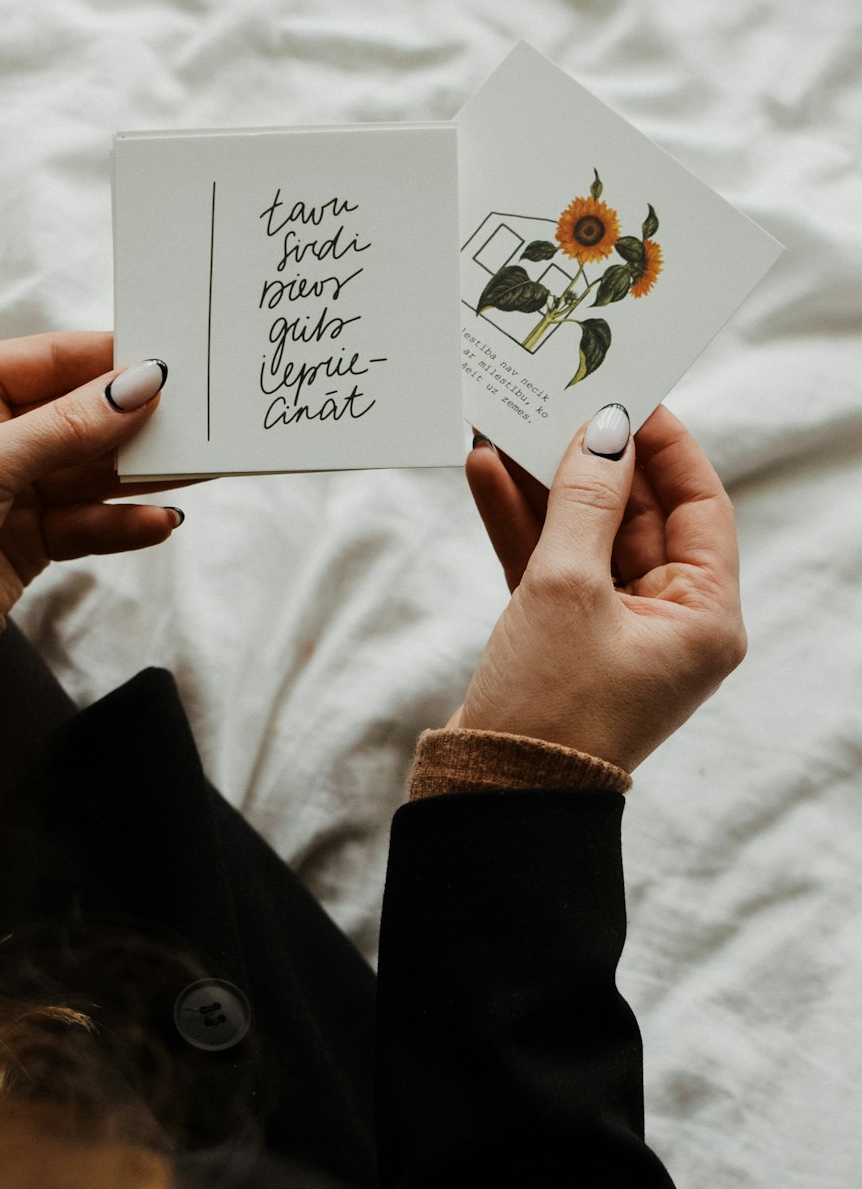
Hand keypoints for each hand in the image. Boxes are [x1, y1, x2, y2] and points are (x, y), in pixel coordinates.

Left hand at [0, 332, 182, 613]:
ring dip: (139, 473)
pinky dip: (122, 523)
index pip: (47, 360)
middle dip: (133, 422)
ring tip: (192, 468)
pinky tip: (158, 521)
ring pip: (90, 471)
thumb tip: (136, 386)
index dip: (108, 362)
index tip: (167, 364)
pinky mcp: (27, 538)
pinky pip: (87, 521)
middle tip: (193, 420)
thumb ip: (67, 426)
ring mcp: (8, 487)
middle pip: (77, 416)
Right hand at [453, 405, 746, 771]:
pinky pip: (548, 563)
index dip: (665, 445)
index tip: (628, 392)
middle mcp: (668, 621)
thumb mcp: (566, 588)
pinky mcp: (563, 638)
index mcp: (703, 616)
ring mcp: (613, 629)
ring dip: (546, 484)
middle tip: (555, 400)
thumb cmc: (548, 706)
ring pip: (585, 534)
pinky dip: (520, 523)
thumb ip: (585, 500)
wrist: (492, 796)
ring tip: (507, 425)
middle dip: (591, 458)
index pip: (700, 504)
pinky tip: (486, 474)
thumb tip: (605, 429)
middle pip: (638, 514)